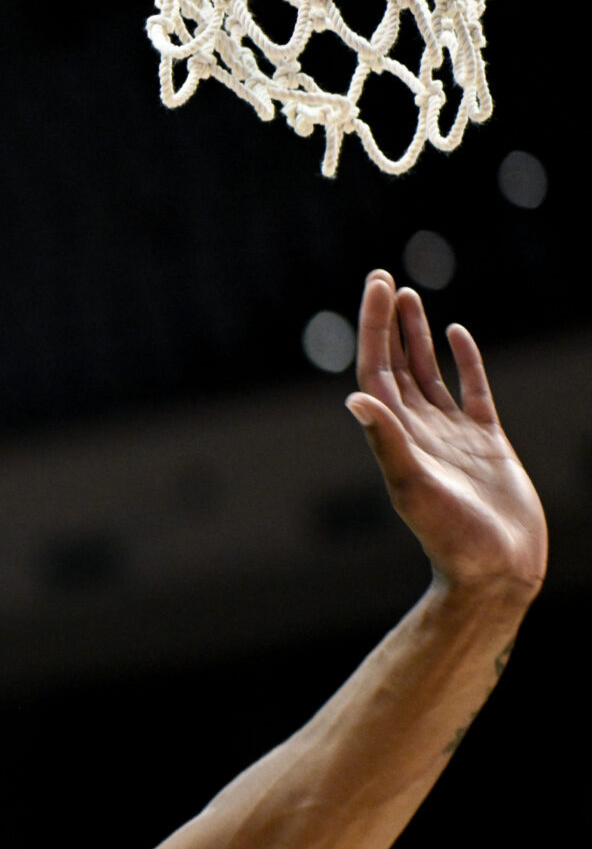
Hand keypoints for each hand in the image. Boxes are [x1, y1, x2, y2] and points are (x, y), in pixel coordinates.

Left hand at [347, 271, 547, 594]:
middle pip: (397, 362)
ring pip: (429, 372)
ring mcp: (451, 434)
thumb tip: (353, 399)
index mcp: (396, 435)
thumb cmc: (452, 537)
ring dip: (418, 336)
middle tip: (384, 277)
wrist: (495, 571)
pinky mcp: (486, 441)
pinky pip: (471, 390)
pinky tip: (456, 335)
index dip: (374, 326)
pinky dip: (463, 361)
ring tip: (410, 296)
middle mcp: (418, 430)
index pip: (377, 367)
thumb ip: (387, 442)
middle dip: (389, 321)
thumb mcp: (413, 487)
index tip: (376, 284)